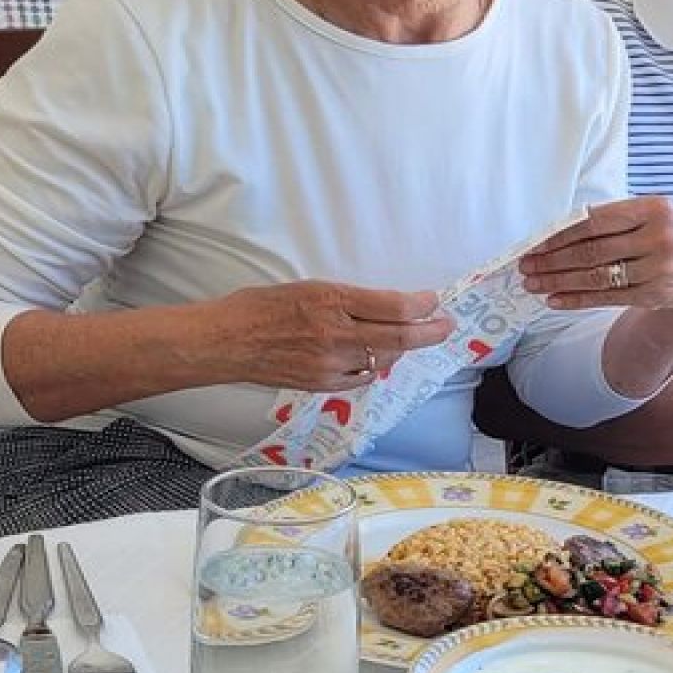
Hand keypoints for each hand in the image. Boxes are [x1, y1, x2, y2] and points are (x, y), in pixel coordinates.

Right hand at [200, 281, 453, 391]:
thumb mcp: (310, 287)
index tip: (433, 301)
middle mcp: (336, 334)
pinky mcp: (323, 384)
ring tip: (412, 338)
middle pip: (399, 337)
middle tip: (446, 325)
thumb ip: (349, 300)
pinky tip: (379, 357)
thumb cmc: (262, 307)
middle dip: (429, 331)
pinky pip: (362, 377)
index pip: (394, 307)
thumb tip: (386, 307)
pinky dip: (375, 366)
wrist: (227, 342)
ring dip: (403, 349)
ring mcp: (331, 364)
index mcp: (333, 301)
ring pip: (384, 359)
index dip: (422, 305)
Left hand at [519, 196, 672, 312]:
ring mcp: (659, 270)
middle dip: (552, 260)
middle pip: (593, 250)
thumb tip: (558, 230)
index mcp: (656, 209)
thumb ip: (615, 218)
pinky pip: (606, 298)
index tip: (535, 242)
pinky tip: (555, 299)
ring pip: (597, 277)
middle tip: (526, 264)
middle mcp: (660, 238)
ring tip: (533, 283)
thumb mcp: (654, 214)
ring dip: (558, 282)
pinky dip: (577, 300)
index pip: (596, 221)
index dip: (561, 233)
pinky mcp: (654, 295)